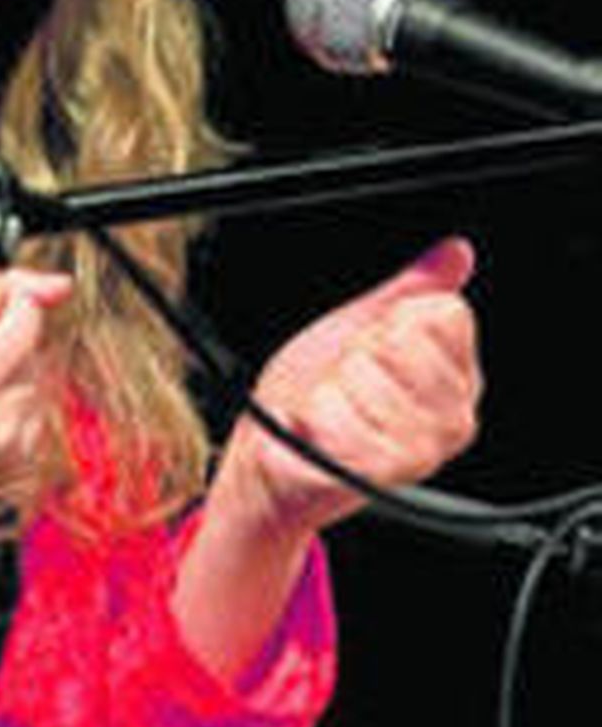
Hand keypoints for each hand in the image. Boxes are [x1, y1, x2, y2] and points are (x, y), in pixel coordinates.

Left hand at [214, 235, 483, 542]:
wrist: (269, 459)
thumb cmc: (312, 398)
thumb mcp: (360, 328)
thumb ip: (412, 289)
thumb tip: (457, 252)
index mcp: (458, 381)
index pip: (445, 314)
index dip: (390, 323)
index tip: (369, 350)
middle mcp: (453, 420)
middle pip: (405, 340)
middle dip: (358, 355)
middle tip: (345, 385)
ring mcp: (421, 451)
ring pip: (367, 374)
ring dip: (332, 389)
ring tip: (331, 410)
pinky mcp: (380, 474)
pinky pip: (339, 414)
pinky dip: (312, 416)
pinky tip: (317, 433)